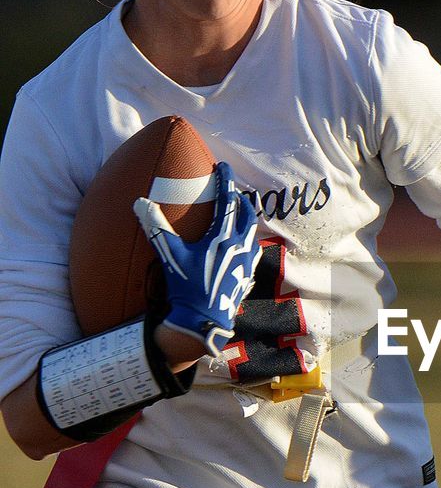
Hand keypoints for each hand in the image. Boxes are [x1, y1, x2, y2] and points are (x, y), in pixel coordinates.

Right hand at [134, 162, 262, 356]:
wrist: (203, 321)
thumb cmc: (187, 286)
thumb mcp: (170, 255)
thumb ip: (156, 227)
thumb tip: (140, 202)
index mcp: (223, 237)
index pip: (228, 200)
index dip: (225, 180)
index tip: (223, 166)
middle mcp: (240, 246)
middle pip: (247, 215)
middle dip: (240, 200)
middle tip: (232, 192)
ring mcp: (247, 263)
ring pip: (253, 234)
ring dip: (246, 222)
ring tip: (238, 218)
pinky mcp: (247, 278)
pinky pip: (252, 255)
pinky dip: (247, 244)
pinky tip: (241, 249)